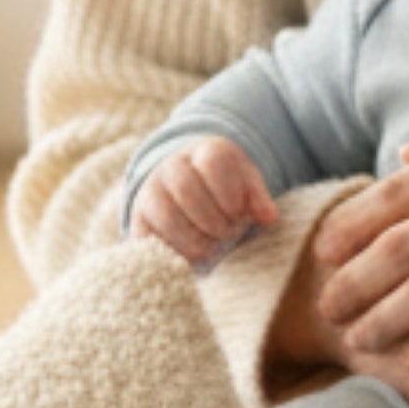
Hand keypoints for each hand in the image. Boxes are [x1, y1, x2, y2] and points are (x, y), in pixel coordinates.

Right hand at [131, 139, 279, 263]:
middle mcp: (172, 165)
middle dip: (213, 219)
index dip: (230, 193)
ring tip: (210, 248)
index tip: (239, 212)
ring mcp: (151, 190)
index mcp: (206, 150)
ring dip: (193, 239)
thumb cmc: (226, 190)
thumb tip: (269, 217)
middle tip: (227, 234)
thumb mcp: (247, 185)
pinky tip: (190, 257)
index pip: (214, 162)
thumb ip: (258, 198)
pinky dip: (172, 251)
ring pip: (165, 214)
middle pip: (187, 188)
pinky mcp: (139, 218)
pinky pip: (148, 237)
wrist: (189, 189)